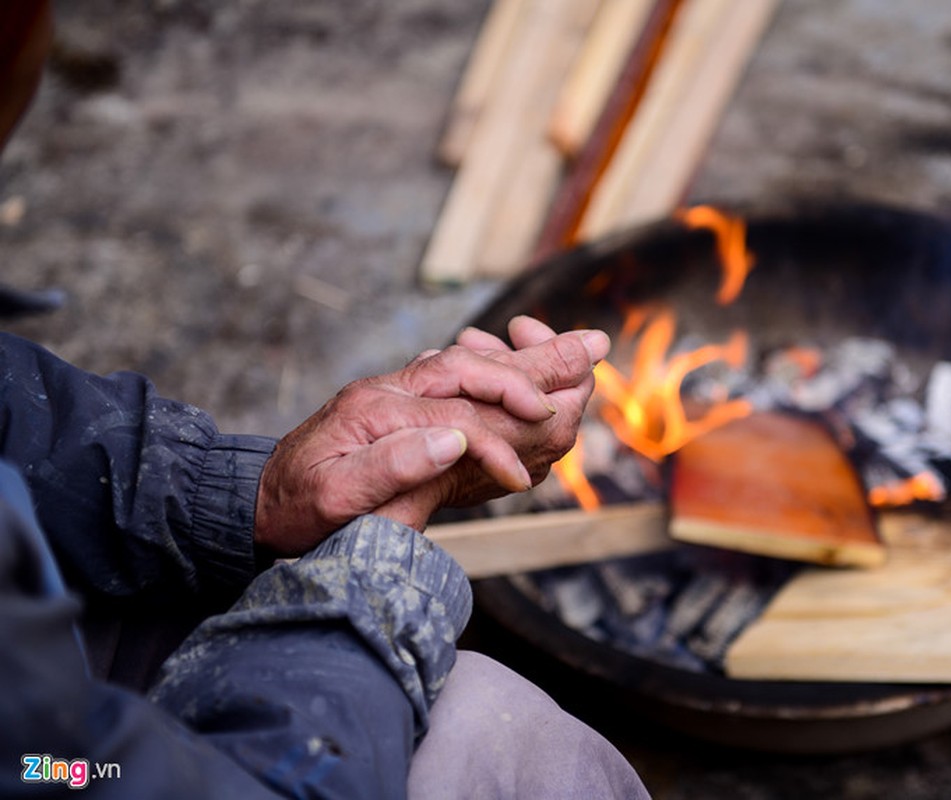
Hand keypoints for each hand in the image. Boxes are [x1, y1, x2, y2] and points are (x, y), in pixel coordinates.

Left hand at [254, 318, 608, 555]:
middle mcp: (393, 390)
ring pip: (473, 366)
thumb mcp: (333, 498)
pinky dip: (500, 374)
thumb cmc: (294, 506)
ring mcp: (399, 394)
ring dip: (525, 361)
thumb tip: (454, 438)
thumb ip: (391, 465)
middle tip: (595, 349)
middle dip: (537, 363)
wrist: (258, 501)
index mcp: (379, 408)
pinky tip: (524, 370)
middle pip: (477, 367)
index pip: (460, 411)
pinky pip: (462, 380)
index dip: (500, 437)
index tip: (523, 475)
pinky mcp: (403, 408)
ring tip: (577, 351)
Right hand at [375, 317, 605, 522]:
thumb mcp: (494, 385)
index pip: (578, 375)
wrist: (396, 492)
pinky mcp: (497, 468)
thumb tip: (599, 341)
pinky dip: (488, 397)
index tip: (517, 326)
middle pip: (552, 388)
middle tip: (487, 336)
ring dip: (499, 372)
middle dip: (521, 355)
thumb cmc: (443, 434)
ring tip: (466, 350)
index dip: (553, 343)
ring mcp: (522, 461)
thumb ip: (548, 364)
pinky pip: (504, 422)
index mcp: (553, 426)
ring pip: (525, 403)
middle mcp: (545, 449)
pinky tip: (458, 384)